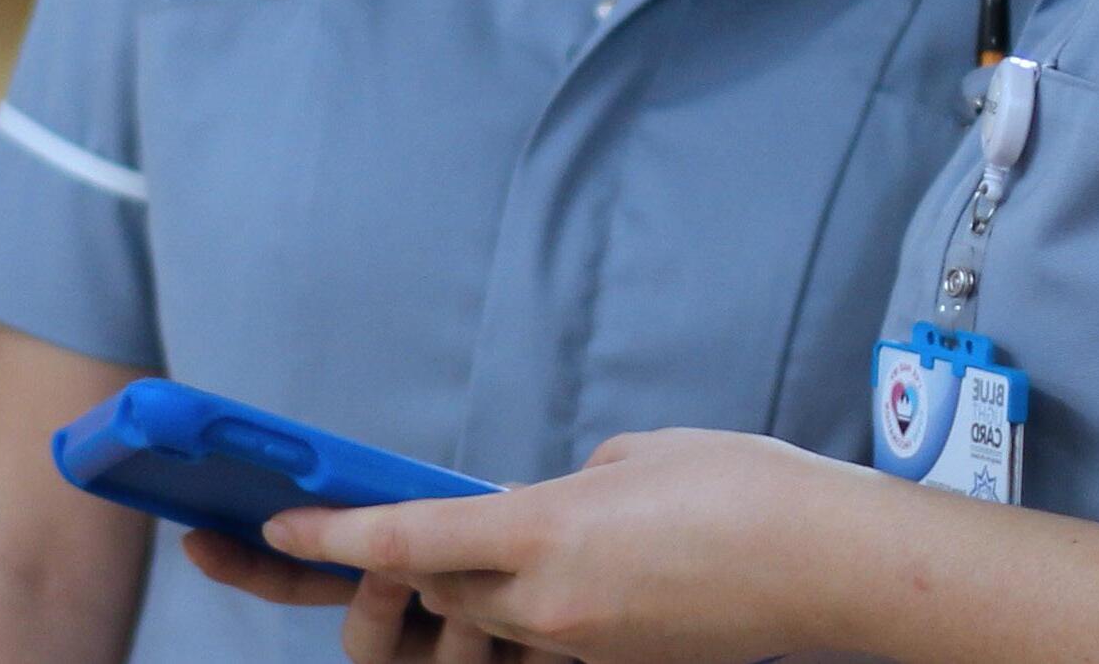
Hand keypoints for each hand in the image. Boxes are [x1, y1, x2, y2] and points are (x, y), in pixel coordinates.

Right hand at [183, 531, 575, 662]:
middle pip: (364, 642)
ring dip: (478, 619)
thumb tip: (475, 500)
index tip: (201, 538)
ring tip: (522, 591)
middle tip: (404, 569)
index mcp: (408, 593)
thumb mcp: (526, 510)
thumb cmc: (592, 535)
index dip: (256, 565)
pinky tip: (556, 632)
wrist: (647, 593)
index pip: (314, 582)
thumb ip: (472, 512)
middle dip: (380, 601)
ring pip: (443, 658)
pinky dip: (528, 647)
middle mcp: (428, 643)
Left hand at [262, 430, 874, 663]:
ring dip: (474, 587)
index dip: (327, 539)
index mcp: (544, 533)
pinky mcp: (611, 660)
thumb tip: (548, 509)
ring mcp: (577, 643)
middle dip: (402, 566)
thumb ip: (571, 483)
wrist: (827, 565)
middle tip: (354, 535)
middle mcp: (545, 604)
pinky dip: (535, 602)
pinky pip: (543, 634)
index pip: (405, 541)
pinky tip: (582, 560)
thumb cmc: (746, 489)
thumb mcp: (640, 454)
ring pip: (487, 619)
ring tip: (509, 541)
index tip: (271, 529)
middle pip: (436, 592)